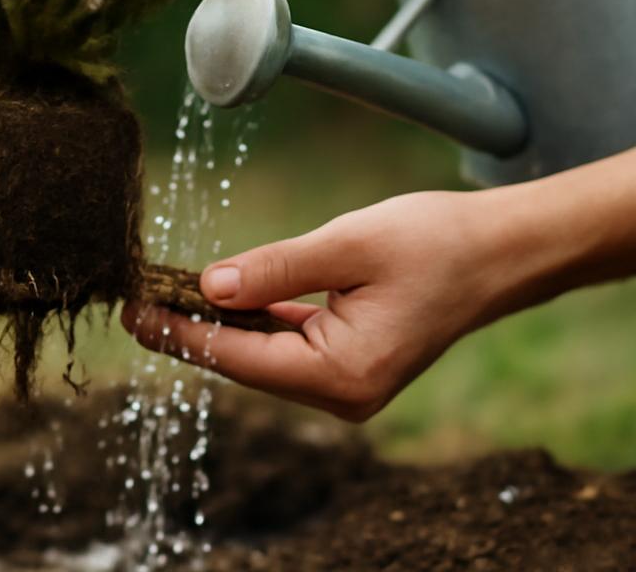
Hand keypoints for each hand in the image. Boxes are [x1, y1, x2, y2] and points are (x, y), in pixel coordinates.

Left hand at [122, 189, 569, 420]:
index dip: (181, 332)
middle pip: (246, 361)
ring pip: (265, 353)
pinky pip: (290, 344)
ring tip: (165, 290)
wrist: (504, 251)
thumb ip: (274, 268)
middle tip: (136, 293)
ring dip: (221, 322)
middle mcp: (343, 393)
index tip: (131, 310)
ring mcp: (349, 383)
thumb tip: (207, 286)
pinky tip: (222, 294)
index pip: (239, 357)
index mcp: (342, 374)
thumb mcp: (348, 245)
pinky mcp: (353, 362)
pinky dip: (256, 318)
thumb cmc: (436, 243)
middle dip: (193, 326)